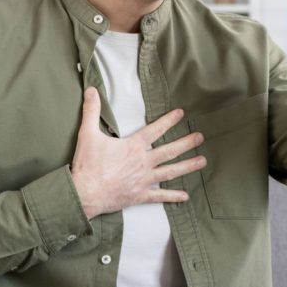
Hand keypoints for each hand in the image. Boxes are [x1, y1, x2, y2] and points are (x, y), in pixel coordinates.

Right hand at [70, 87, 204, 218]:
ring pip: (171, 172)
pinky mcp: (140, 196)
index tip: (181, 113)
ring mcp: (144, 180)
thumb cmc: (87, 165)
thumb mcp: (88, 134)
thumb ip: (91, 111)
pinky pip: (160, 196)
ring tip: (203, 161)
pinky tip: (185, 196)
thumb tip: (92, 90)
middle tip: (201, 137)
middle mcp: (143, 162)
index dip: (169, 120)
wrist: (84, 194)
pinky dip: (173, 197)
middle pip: (170, 151)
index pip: (155, 130)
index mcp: (133, 147)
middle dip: (187, 143)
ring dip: (188, 166)